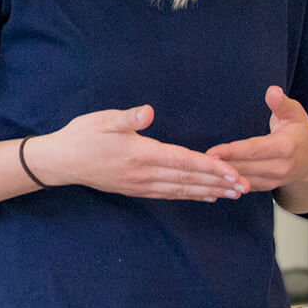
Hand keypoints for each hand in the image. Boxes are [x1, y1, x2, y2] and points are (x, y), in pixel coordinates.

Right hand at [30, 105, 245, 201]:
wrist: (62, 161)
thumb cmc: (82, 135)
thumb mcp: (103, 119)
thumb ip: (128, 117)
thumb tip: (148, 111)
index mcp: (141, 153)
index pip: (184, 161)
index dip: (211, 167)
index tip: (234, 172)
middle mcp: (145, 173)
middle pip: (189, 180)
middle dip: (219, 183)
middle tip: (246, 187)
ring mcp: (141, 184)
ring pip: (182, 190)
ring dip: (210, 191)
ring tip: (234, 194)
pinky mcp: (137, 189)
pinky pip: (170, 195)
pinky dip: (191, 196)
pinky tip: (206, 196)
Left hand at [205, 86, 307, 191]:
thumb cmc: (300, 131)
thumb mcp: (295, 113)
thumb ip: (281, 103)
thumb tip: (272, 90)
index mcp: (286, 147)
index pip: (254, 150)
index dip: (232, 151)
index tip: (212, 151)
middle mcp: (280, 167)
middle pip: (245, 167)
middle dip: (220, 164)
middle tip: (195, 160)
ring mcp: (273, 180)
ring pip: (242, 179)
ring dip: (221, 175)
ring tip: (198, 168)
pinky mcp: (265, 187)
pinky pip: (243, 186)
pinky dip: (227, 182)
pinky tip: (209, 177)